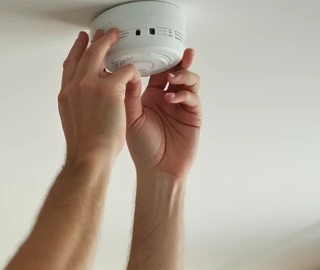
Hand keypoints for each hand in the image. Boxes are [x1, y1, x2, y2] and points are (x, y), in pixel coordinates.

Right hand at [59, 29, 141, 168]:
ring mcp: (90, 85)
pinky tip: (134, 77)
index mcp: (66, 96)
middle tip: (104, 34)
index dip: (76, 51)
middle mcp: (75, 86)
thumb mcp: (75, 123)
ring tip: (119, 40)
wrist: (88, 158)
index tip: (81, 42)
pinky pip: (125, 69)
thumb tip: (90, 101)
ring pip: (101, 53)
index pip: (69, 66)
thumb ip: (80, 106)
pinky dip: (131, 72)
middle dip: (94, 41)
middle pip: (84, 54)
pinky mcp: (109, 89)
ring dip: (111, 44)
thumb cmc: (85, 148)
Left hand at [125, 49, 201, 178]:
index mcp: (151, 96)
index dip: (157, 59)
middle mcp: (167, 97)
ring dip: (182, 74)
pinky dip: (182, 94)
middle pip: (176, 70)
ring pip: (188, 79)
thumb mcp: (129, 118)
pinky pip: (192, 97)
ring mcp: (182, 105)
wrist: (157, 170)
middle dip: (177, 60)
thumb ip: (129, 95)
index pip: (156, 71)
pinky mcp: (193, 115)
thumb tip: (126, 70)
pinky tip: (170, 98)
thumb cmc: (142, 148)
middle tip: (176, 52)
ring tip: (172, 77)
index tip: (152, 47)